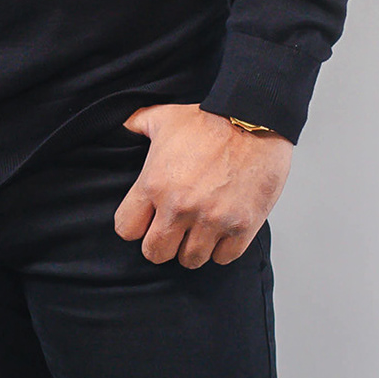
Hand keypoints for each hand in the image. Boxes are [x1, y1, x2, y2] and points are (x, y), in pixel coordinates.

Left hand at [114, 104, 293, 267]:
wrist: (255, 119)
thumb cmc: (210, 120)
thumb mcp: (163, 118)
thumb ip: (136, 125)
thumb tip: (122, 127)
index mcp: (154, 184)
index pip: (126, 229)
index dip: (135, 227)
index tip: (147, 220)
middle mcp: (180, 207)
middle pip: (155, 253)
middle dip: (162, 244)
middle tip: (173, 231)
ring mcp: (212, 219)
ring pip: (191, 260)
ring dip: (193, 247)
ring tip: (199, 230)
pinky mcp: (242, 226)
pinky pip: (224, 257)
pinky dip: (223, 248)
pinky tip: (222, 230)